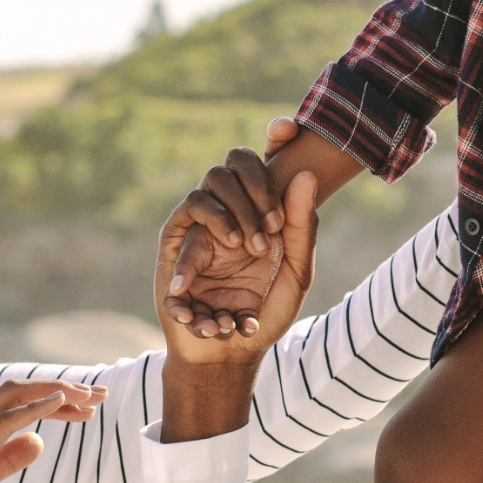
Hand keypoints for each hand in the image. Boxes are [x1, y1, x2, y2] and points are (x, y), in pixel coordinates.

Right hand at [0, 379, 105, 482]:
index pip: (18, 400)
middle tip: (100, 394)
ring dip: (58, 393)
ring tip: (91, 398)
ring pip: (17, 395)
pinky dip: (36, 407)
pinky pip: (8, 418)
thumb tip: (38, 441)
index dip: (54, 399)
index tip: (87, 406)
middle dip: (64, 388)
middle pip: (22, 389)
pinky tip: (62, 402)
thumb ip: (9, 458)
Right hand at [163, 117, 308, 339]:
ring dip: (234, 214)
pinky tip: (221, 266)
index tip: (287, 127)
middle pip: (236, 162)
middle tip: (273, 233)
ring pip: (210, 182)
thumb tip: (306, 173)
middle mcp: (232, 208)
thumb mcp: (296, 273)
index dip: (276, 134)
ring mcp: (202, 222)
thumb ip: (301, 226)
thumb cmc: (263, 314)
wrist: (227, 355)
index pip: (266, 159)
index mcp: (263, 210)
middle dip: (259, 190)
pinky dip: (203, 240)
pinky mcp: (176, 241)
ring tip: (248, 251)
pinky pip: (185, 217)